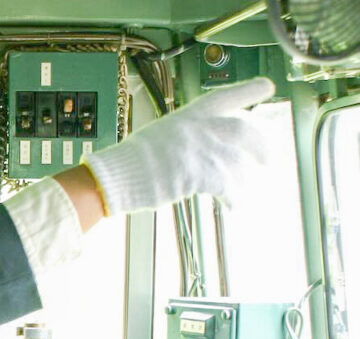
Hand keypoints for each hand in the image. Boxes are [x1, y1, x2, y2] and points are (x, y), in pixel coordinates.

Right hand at [84, 77, 275, 214]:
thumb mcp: (162, 134)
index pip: (225, 96)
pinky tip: (234, 204)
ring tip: (243, 192)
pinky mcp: (198, 173)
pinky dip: (234, 197)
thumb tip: (208, 144)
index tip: (267, 87)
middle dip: (262, 144)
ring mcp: (200, 149)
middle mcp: (199, 127)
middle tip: (268, 158)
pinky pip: (228, 186)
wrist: (117, 175)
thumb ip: (189, 134)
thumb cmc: (133, 159)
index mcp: (188, 114)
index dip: (248, 91)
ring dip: (245, 179)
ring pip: (239, 162)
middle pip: (244, 129)